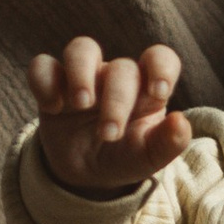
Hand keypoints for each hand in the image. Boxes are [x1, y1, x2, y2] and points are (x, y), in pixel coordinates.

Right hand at [30, 36, 192, 193]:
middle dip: (117, 100)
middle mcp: (115, 76)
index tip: (158, 92)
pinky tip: (52, 107)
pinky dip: (44, 81)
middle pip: (121, 67)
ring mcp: (82, 77)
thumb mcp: (147, 158)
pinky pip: (42, 66)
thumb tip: (181, 122)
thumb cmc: (123, 157)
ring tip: (81, 104)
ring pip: (81, 48)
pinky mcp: (51, 85)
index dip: (161, 66)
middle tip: (108, 135)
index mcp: (146, 90)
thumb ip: (168, 143)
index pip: (160, 58)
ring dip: (81, 73)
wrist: (85, 175)